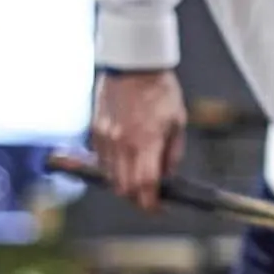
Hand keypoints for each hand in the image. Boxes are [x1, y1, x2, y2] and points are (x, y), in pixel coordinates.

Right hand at [89, 70, 186, 209]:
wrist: (133, 64)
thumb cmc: (159, 90)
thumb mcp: (177, 123)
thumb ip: (172, 154)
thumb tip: (167, 176)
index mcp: (146, 143)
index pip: (145, 187)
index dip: (151, 205)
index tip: (159, 208)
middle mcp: (122, 144)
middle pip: (124, 188)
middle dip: (137, 198)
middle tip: (150, 196)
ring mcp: (105, 138)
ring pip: (110, 177)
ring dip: (124, 184)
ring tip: (138, 177)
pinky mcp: (95, 131)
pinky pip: (101, 160)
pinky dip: (113, 168)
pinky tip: (126, 160)